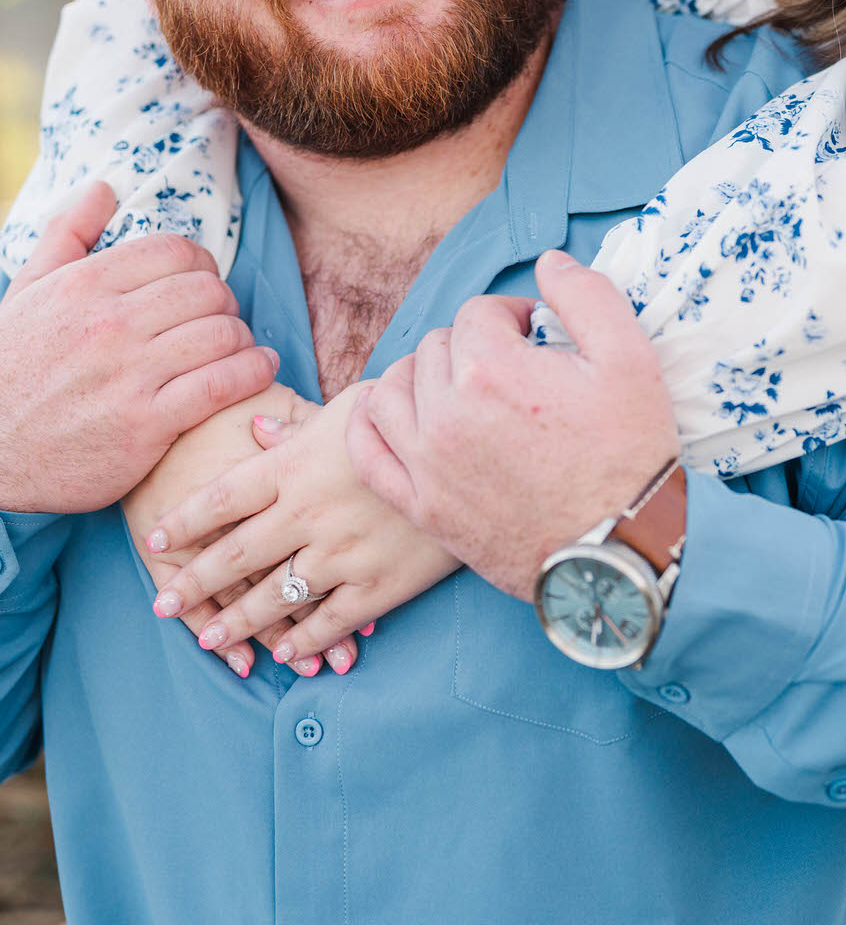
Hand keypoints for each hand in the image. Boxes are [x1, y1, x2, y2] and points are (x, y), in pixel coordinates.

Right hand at [0, 182, 279, 512]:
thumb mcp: (27, 291)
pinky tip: (260, 367)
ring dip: (242, 338)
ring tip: (238, 346)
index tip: (202, 282)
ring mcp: (130, 376)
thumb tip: (104, 187)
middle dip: (224, 301)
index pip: (176, 251)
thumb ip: (67, 234)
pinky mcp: (147, 425)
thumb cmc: (12, 369)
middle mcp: (110, 324)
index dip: (201, 263)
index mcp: (85, 285)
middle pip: (207, 290)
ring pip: (222, 333)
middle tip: (219, 318)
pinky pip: (222, 384)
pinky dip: (253, 371)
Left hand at [144, 383, 459, 665]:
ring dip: (236, 622)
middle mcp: (309, 511)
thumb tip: (259, 427)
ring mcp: (343, 552)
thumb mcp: (354, 407)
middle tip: (162, 605)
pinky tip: (282, 653)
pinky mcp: (379, 585)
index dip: (185, 520)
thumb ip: (303, 424)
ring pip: (275, 597)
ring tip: (208, 641)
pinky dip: (301, 641)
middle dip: (193, 583)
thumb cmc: (411, 422)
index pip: (223, 496)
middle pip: (236, 554)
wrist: (476, 457)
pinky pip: (328, 621)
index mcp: (297, 464)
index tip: (155, 539)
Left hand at [346, 249, 678, 599]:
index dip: (512, 318)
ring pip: (394, 388)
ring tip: (461, 386)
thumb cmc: (630, 455)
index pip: (478, 313)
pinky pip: (368, 452)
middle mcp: (446, 414)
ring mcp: (428, 464)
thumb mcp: (631, 357)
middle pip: (437, 346)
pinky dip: (370, 424)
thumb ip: (586, 295)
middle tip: (514, 368)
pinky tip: (392, 413)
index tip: (539, 338)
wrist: (622, 552)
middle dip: (473, 345)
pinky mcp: (422, 507)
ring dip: (423, 375)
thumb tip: (548, 262)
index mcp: (492, 370)